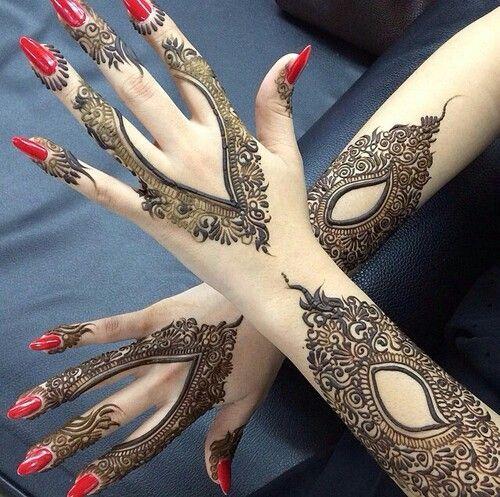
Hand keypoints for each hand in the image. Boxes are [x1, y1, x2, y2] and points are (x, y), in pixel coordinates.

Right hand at [9, 284, 281, 494]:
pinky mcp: (158, 315)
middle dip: (71, 438)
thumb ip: (225, 438)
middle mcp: (166, 380)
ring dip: (62, 392)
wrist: (268, 302)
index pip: (142, 443)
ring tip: (24, 408)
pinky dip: (82, 334)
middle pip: (113, 414)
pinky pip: (117, 326)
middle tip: (31, 458)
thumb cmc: (261, 352)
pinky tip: (45, 342)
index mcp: (189, 404)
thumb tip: (217, 482)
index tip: (75, 487)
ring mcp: (159, 346)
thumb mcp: (249, 399)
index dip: (109, 468)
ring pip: (104, 374)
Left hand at [13, 0, 313, 299]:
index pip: (188, 69)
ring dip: (73, 91)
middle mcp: (191, 150)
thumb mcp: (287, 157)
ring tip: (39, 55)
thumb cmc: (286, 218)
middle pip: (139, 88)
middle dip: (101, 44)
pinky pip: (104, 190)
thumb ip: (278, 106)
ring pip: (112, 129)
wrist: (278, 276)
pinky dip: (68, 169)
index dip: (160, 32)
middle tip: (66, 6)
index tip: (131, 0)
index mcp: (226, 132)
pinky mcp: (153, 218)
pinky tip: (31, 145)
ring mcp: (167, 183)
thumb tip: (291, 57)